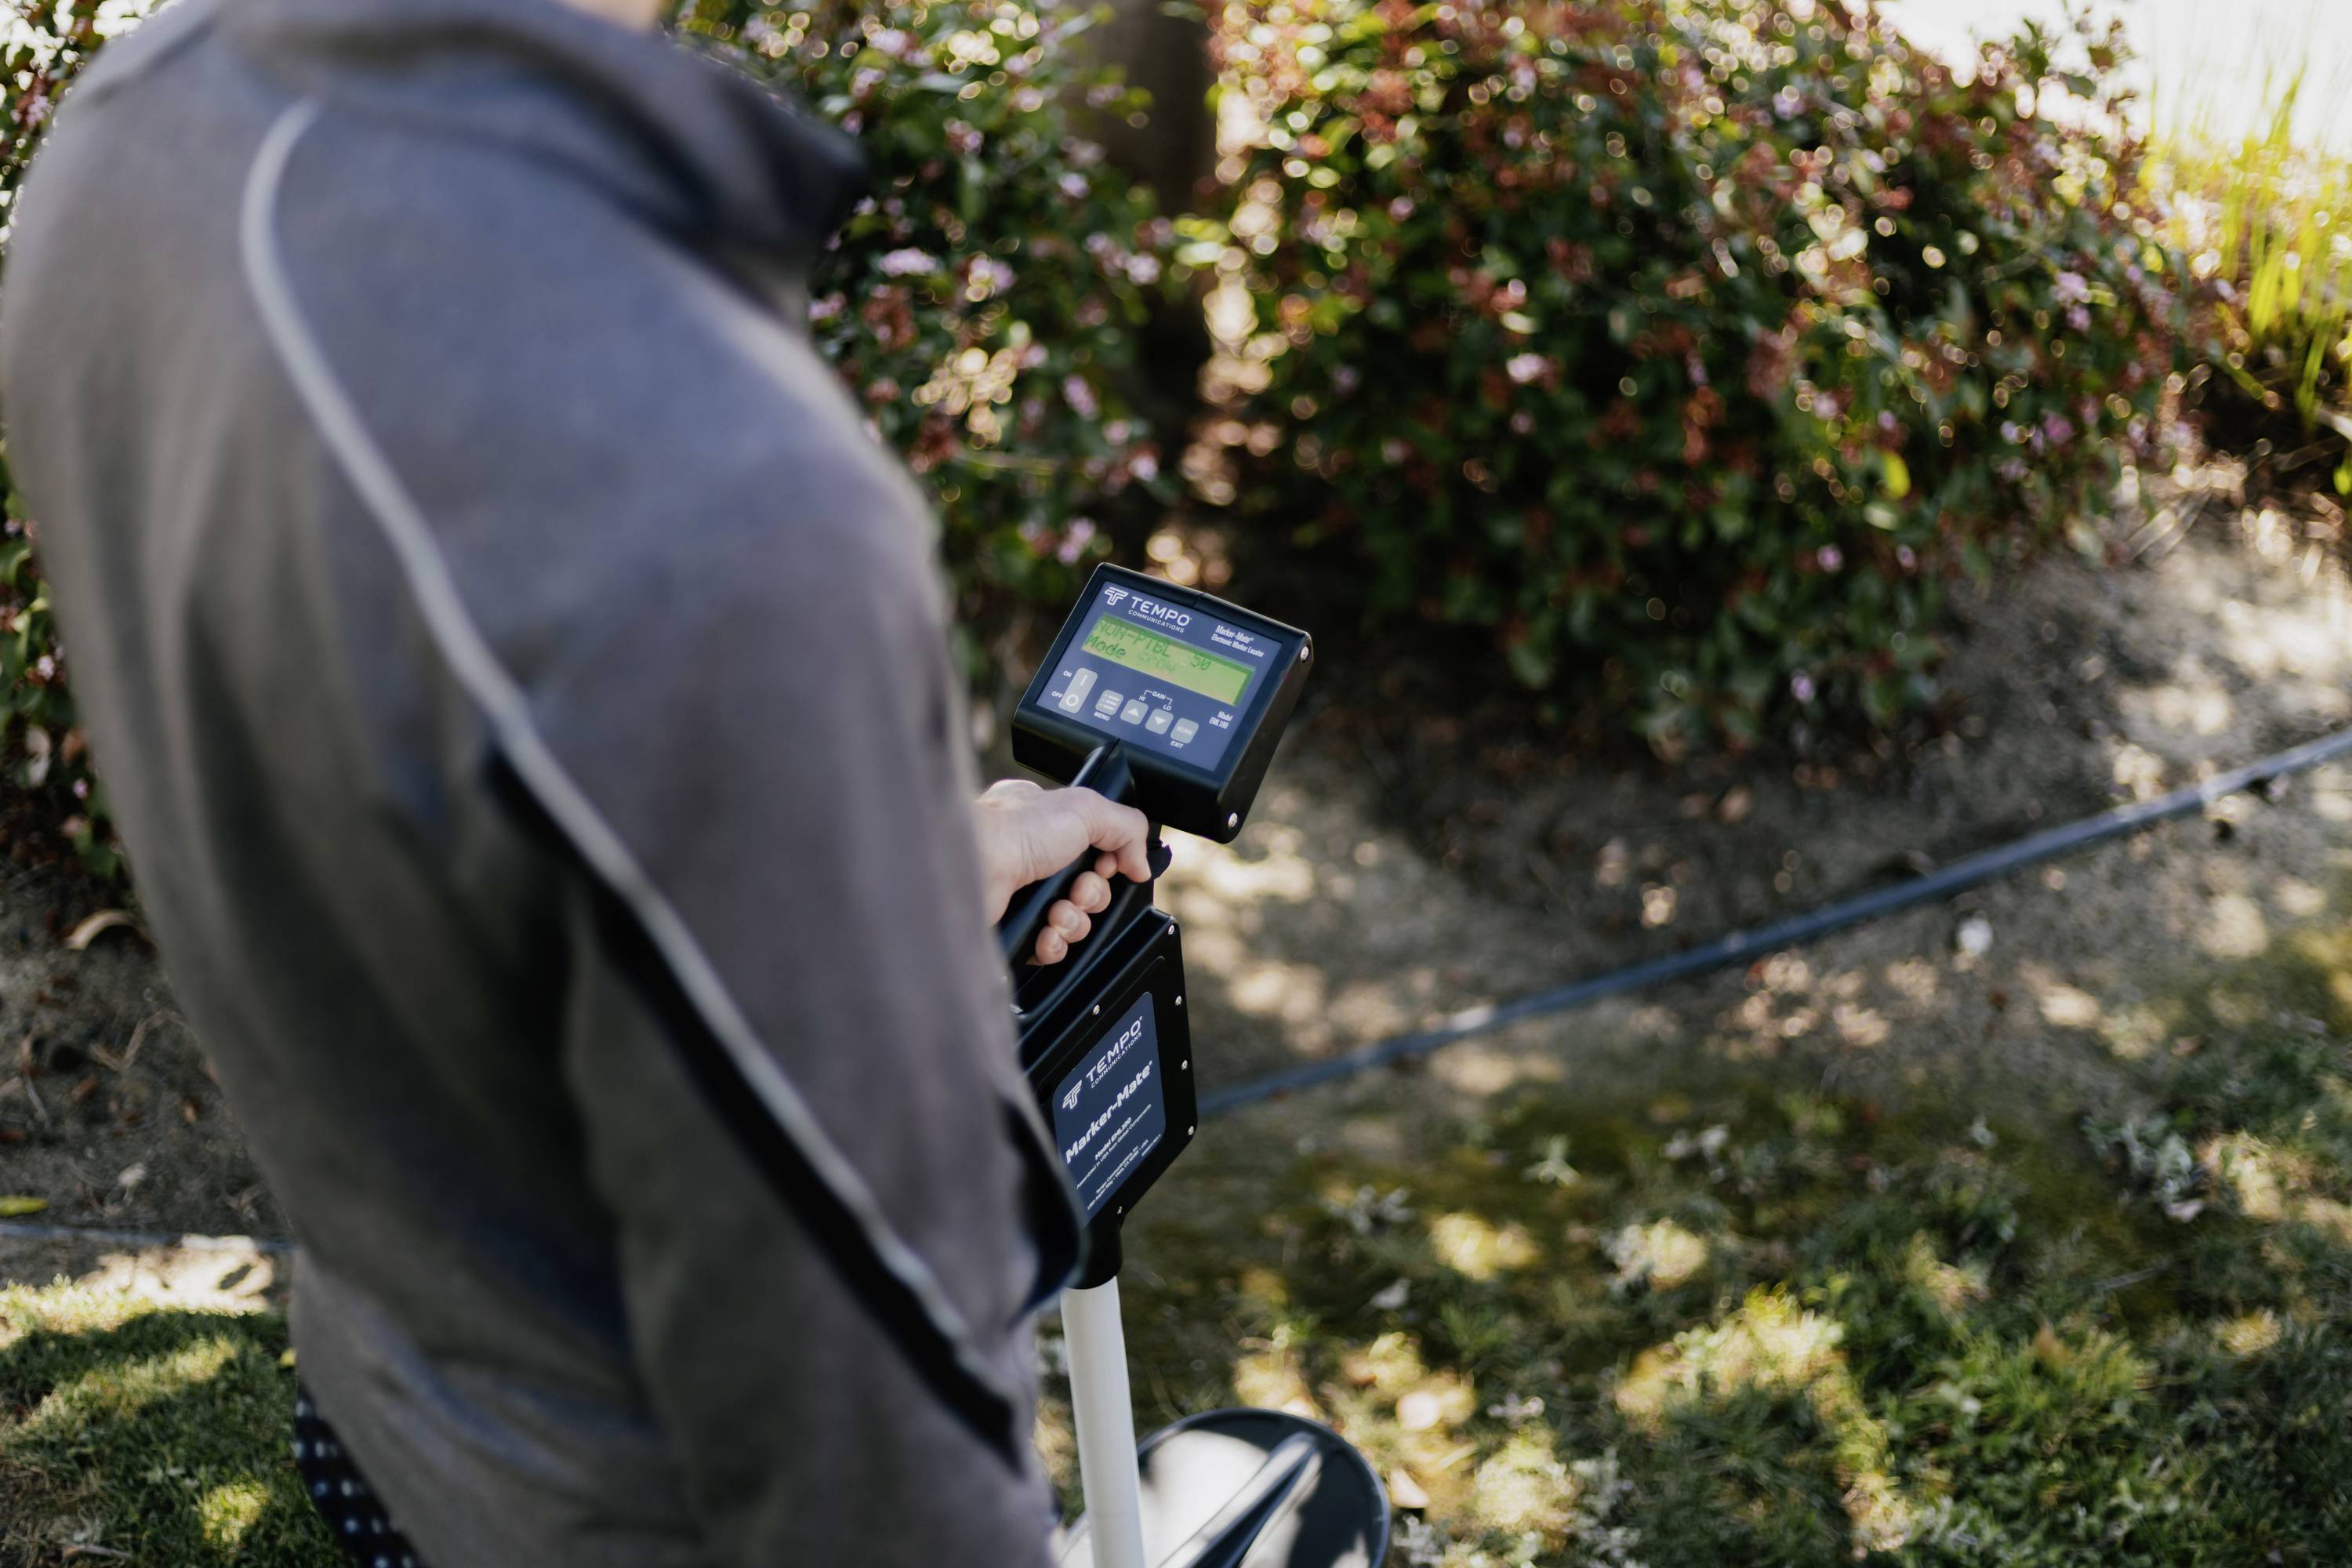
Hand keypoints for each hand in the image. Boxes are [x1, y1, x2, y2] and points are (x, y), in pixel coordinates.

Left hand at [974, 780, 1153, 964]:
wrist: (971, 870)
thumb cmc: (1012, 832)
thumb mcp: (1085, 807)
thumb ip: (1126, 827)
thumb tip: (1140, 863)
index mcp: (1045, 823)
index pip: (1095, 849)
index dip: (1109, 862)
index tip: (1107, 863)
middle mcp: (1032, 858)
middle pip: (1090, 889)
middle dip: (1093, 894)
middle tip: (1078, 889)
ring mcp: (1022, 895)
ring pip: (1074, 921)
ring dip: (1075, 920)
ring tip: (1057, 911)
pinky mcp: (1014, 928)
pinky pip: (1052, 946)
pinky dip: (1054, 943)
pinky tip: (1045, 931)